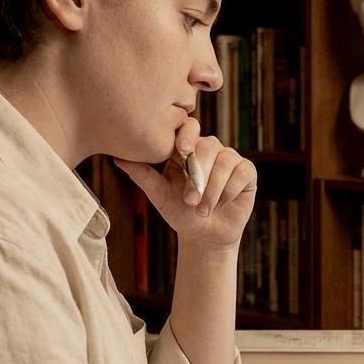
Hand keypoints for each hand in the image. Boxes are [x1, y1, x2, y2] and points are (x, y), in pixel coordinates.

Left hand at [115, 125, 256, 250]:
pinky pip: (242, 173)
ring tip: (202, 209)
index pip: (189, 127)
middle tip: (190, 201)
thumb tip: (117, 157)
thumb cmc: (180, 213)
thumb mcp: (159, 194)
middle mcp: (210, 149)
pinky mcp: (247, 172)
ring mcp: (230, 159)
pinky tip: (220, 205)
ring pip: (226, 161)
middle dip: (199, 176)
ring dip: (213, 189)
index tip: (182, 150)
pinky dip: (229, 191)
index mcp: (187, 148)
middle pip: (208, 146)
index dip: (187, 135)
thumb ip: (142, 175)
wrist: (204, 236)